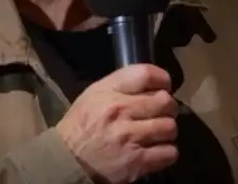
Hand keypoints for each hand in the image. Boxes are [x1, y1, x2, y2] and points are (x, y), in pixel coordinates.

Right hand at [56, 64, 178, 183]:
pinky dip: (167, 152)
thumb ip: (121, 85)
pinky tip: (157, 150)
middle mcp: (120, 111)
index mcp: (109, 92)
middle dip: (168, 106)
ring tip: (158, 132)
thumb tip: (151, 84)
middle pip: (164, 101)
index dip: (162, 78)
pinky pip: (169, 152)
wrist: (68, 160)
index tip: (164, 85)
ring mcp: (130, 137)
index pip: (146, 74)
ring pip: (169, 127)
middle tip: (162, 112)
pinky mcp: (136, 162)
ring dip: (167, 130)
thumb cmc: (82, 123)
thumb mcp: (94, 94)